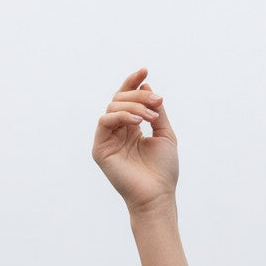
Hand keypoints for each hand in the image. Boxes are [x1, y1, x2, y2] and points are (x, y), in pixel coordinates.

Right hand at [92, 68, 178, 214]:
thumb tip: (147, 86)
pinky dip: (122, 116)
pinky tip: (138, 121)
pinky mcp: (100, 149)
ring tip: (152, 117)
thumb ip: (156, 112)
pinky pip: (105, 121)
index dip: (133, 83)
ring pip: (113, 107)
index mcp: (131, 128)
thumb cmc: (163, 171)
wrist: (158, 195)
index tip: (145, 70)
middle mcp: (117, 132)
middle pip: (119, 99)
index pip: (127, 99)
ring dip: (134, 106)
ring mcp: (107, 139)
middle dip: (139, 95)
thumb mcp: (165, 135)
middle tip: (157, 101)